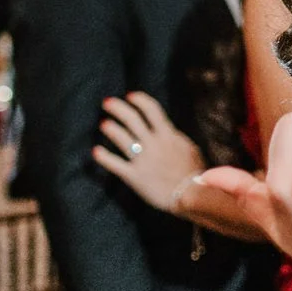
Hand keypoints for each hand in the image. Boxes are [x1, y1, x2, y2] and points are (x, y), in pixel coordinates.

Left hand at [92, 92, 208, 212]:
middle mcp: (153, 144)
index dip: (139, 100)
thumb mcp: (190, 149)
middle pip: (132, 119)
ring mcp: (142, 159)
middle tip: (107, 103)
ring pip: (121, 137)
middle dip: (118, 108)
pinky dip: (103, 157)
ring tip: (104, 124)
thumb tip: (168, 130)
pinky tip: (96, 151)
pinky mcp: (134, 176)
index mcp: (168, 135)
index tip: (130, 95)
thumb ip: (176, 138)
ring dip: (110, 128)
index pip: (151, 109)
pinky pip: (114, 163)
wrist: (193, 195)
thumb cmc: (195, 173)